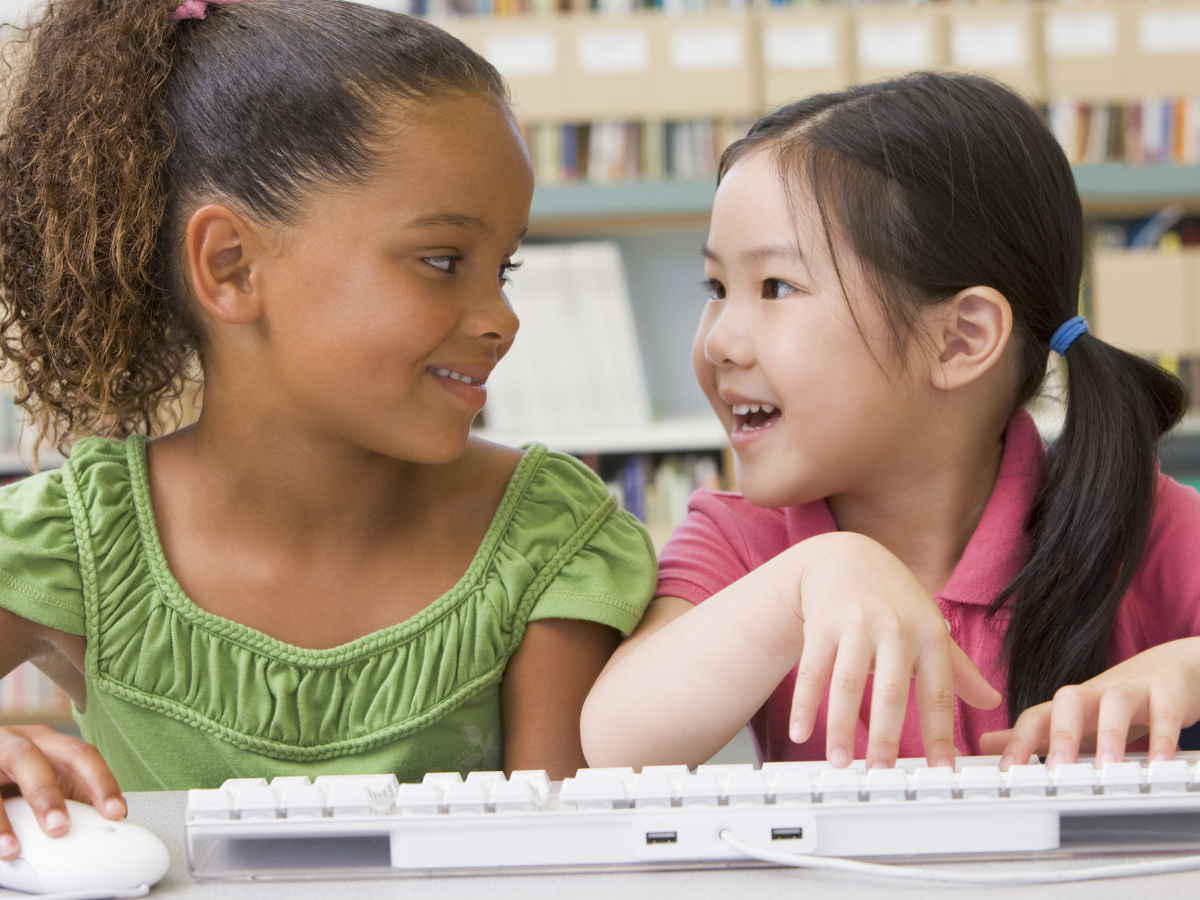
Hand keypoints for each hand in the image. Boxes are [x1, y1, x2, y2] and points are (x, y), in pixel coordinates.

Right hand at [0, 725, 124, 858]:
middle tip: (59, 827)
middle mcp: (18, 743)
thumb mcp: (45, 775)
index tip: (116, 812)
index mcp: (48, 742)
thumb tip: (105, 826)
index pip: (81, 755)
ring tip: (12, 848)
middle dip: (48, 795)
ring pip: (2, 777)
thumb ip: (72, 796)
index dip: (100, 782)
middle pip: (34, 761)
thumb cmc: (17, 773)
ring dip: (4, 818)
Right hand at [788, 533, 1001, 769]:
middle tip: (881, 774)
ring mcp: (856, 624)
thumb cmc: (893, 599)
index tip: (939, 772)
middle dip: (886, 737)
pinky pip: (812, 669)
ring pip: (847, 683)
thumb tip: (993, 701)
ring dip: (840, 727)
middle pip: (891, 692)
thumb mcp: (930, 628)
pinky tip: (800, 732)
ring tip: (840, 762)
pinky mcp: (822, 623)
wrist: (845, 557)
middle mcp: (895, 628)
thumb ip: (958, 668)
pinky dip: (804, 704)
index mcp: (929, 635)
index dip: (940, 735)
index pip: (938, 695)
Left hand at [980, 638, 1199, 768]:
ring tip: (1109, 769)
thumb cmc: (1118, 701)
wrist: (1173, 668)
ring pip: (1115, 703)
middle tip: (1057, 771)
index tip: (1007, 772)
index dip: (1018, 740)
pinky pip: (1164, 712)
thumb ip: (1036, 733)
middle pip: (1068, 699)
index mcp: (1071, 703)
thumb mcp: (1076, 718)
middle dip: (1060, 735)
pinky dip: (1162, 738)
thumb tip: (986, 743)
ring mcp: (1133, 689)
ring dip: (1111, 734)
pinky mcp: (1167, 693)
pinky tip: (1159, 764)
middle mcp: (1097, 692)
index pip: (1036, 716)